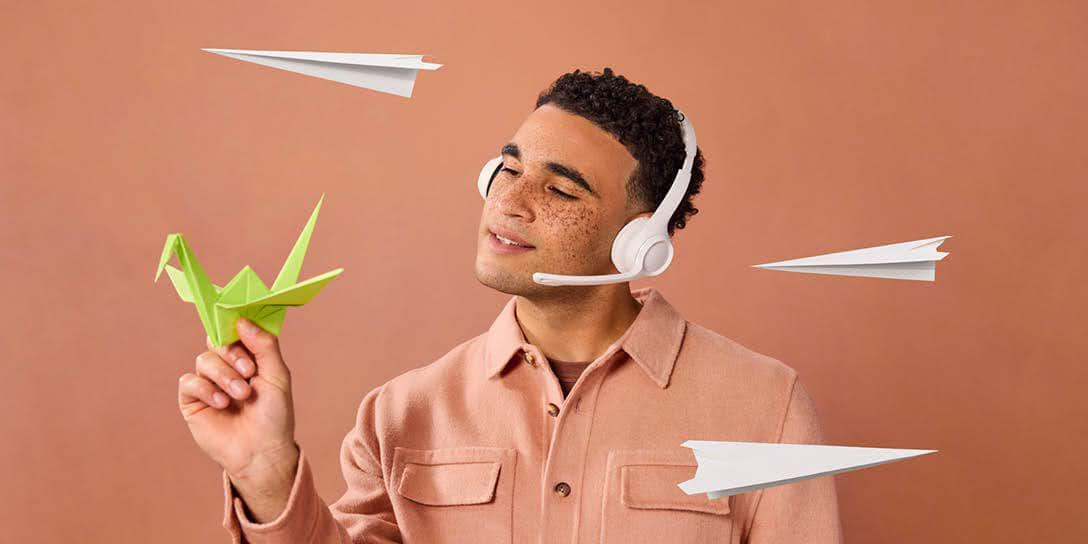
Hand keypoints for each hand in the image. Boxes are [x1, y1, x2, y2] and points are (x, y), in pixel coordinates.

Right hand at [177, 318, 298, 519]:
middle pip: (216, 342)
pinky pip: (188, 382)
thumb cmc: (274, 415)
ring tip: (240, 395)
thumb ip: (264, 345)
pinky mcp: (193, 402)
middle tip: (249, 372)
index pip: (234, 332)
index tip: (241, 327)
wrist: (262, 451)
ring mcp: (208, 384)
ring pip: (204, 361)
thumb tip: (243, 320)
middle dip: (233, 354)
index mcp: (247, 359)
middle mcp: (226, 368)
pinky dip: (205, 389)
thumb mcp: (277, 375)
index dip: (235, 327)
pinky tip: (221, 403)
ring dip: (223, 376)